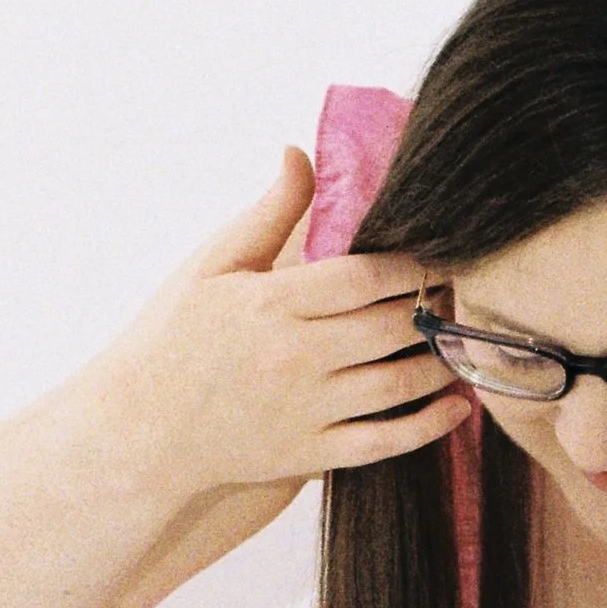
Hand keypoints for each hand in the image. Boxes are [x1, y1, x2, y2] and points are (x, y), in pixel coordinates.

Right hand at [93, 149, 469, 501]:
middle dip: (434, 303)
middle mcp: (297, 357)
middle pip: (392, 324)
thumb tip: (301, 152)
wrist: (142, 429)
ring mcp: (308, 410)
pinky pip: (386, 442)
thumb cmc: (175, 337)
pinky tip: (457, 405)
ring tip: (463, 338)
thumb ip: (268, 214)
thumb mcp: (212, 264)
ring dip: (443, 360)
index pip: (364, 275)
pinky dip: (429, 426)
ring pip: (400, 382)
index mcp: (273, 303)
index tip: (439, 247)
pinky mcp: (312, 455)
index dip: (410, 261)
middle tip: (463, 288)